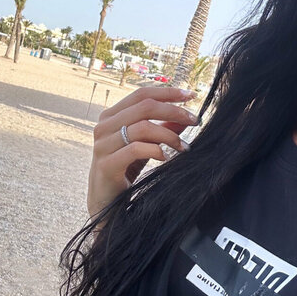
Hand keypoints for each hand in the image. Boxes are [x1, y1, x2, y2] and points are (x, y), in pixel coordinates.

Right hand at [87, 85, 197, 219]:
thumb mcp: (147, 145)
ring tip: (183, 147)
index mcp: (111, 116)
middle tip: (194, 120)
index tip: (191, 95)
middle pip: (144, 107)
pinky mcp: (106, 165)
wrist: (106, 202)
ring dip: (169, 135)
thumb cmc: (126, 170)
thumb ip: (162, 129)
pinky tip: (166, 157)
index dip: (167, 92)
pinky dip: (156, 150)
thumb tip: (184, 117)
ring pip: (142, 127)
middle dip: (174, 111)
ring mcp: (102, 145)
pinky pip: (135, 149)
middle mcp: (104, 126)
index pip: (141, 94)